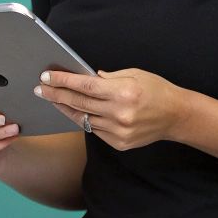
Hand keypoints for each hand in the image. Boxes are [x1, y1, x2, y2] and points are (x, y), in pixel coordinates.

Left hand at [34, 68, 189, 150]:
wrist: (176, 116)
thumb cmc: (157, 90)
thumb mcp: (134, 74)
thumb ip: (107, 77)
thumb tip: (85, 77)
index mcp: (123, 92)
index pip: (84, 86)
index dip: (63, 81)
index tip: (46, 77)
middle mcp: (120, 114)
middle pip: (79, 103)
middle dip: (56, 95)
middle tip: (40, 89)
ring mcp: (119, 131)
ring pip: (84, 119)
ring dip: (66, 108)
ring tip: (53, 99)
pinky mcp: (119, 143)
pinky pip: (94, 130)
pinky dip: (85, 119)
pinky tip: (76, 111)